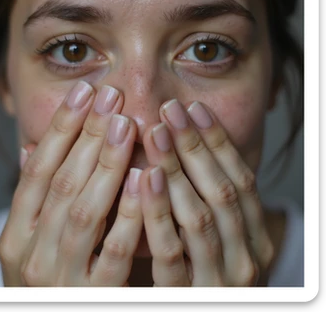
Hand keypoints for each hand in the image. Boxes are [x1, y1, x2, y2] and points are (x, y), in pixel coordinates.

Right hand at [0, 82, 142, 285]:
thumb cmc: (51, 281)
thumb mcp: (33, 242)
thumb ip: (37, 199)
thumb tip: (32, 148)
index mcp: (16, 234)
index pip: (37, 169)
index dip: (61, 128)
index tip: (85, 92)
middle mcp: (30, 253)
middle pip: (62, 182)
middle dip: (87, 136)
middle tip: (112, 97)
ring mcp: (60, 277)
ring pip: (85, 210)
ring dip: (106, 165)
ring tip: (127, 124)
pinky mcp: (93, 298)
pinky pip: (114, 252)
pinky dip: (129, 214)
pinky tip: (147, 178)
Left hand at [140, 99, 273, 285]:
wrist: (190, 311)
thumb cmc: (201, 272)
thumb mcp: (216, 236)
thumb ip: (208, 199)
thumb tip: (188, 149)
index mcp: (256, 238)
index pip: (241, 180)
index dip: (217, 142)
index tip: (193, 108)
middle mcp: (246, 257)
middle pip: (222, 191)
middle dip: (196, 147)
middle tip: (171, 109)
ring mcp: (219, 280)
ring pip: (200, 216)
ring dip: (178, 170)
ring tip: (156, 132)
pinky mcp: (185, 297)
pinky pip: (170, 251)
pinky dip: (159, 212)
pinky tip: (145, 177)